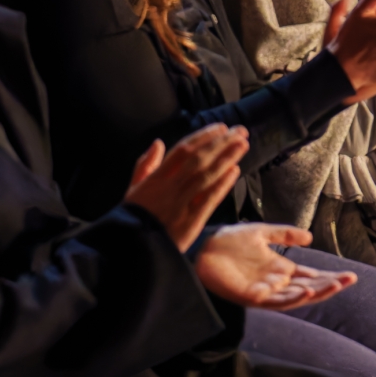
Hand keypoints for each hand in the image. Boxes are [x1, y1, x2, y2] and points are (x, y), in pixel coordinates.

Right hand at [122, 125, 250, 249]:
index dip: (203, 137)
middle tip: (240, 131)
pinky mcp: (190, 222)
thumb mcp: (132, 189)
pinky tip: (235, 172)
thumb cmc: (132, 219)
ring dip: (226, 158)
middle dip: (221, 143)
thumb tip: (158, 142)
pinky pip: (208, 199)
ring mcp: (181, 203)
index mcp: (156, 177)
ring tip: (243, 144)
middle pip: (199, 159)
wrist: (132, 249)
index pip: (182, 150)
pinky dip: (222, 185)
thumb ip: (144, 165)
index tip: (220, 127)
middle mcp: (170, 186)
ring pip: (206, 175)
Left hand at [195, 224, 355, 309]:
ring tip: (336, 285)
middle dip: (330, 285)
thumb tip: (310, 238)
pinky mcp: (252, 297)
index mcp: (279, 269)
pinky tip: (306, 289)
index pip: (310, 276)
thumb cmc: (227, 241)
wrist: (201, 248)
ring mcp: (265, 291)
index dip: (329, 277)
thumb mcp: (261, 233)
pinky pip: (276, 302)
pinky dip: (292, 298)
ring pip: (297, 297)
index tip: (350, 275)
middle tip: (350, 280)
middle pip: (309, 288)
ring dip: (317, 293)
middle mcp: (275, 282)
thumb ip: (284, 235)